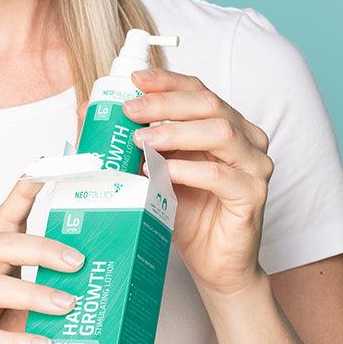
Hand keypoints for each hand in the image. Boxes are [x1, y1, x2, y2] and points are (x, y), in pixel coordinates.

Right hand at [0, 175, 85, 343]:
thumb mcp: (35, 323)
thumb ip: (57, 301)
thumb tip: (107, 283)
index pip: (5, 222)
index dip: (22, 192)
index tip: (45, 166)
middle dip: (41, 247)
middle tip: (78, 262)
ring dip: (34, 293)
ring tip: (68, 307)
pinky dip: (16, 341)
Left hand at [111, 69, 272, 297]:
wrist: (214, 263)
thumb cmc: (188, 213)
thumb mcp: (155, 169)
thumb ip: (132, 140)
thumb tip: (87, 112)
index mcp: (225, 123)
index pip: (197, 89)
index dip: (166, 81)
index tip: (135, 80)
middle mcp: (246, 138)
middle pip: (207, 104)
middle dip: (164, 103)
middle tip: (130, 110)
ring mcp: (254, 165)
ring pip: (219, 132)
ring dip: (175, 132)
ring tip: (141, 142)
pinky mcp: (253, 195)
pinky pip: (220, 175)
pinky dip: (187, 170)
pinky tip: (162, 172)